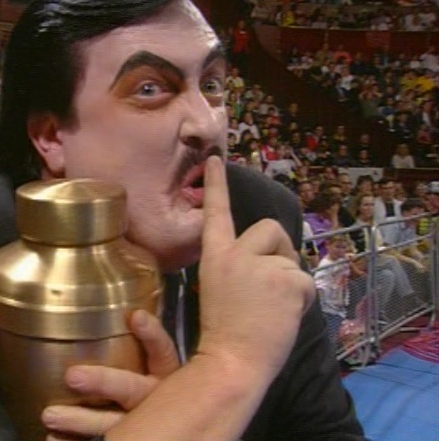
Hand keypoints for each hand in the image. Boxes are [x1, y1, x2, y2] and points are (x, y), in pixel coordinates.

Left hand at [41, 310, 178, 439]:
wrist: (168, 424)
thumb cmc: (155, 389)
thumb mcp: (155, 365)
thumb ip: (142, 344)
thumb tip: (124, 311)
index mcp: (166, 374)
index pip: (162, 351)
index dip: (151, 334)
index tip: (135, 316)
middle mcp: (158, 398)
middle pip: (132, 389)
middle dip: (103, 382)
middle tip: (72, 375)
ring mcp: (146, 420)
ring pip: (115, 422)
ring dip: (80, 420)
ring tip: (49, 414)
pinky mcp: (134, 435)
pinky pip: (107, 440)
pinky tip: (54, 438)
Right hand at [196, 156, 314, 376]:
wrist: (232, 361)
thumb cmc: (225, 332)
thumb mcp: (220, 289)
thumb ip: (240, 266)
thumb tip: (270, 258)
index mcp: (215, 257)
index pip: (216, 213)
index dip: (215, 185)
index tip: (216, 159)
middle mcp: (237, 254)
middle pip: (270, 228)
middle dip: (279, 250)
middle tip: (274, 279)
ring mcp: (263, 266)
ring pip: (292, 260)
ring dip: (290, 281)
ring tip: (274, 308)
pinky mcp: (287, 280)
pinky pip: (306, 281)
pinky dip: (301, 299)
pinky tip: (285, 316)